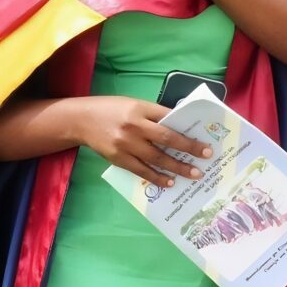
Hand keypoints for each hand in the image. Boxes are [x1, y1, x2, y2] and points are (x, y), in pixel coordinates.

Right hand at [74, 96, 213, 186]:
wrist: (80, 120)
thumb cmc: (111, 110)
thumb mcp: (134, 105)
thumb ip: (153, 115)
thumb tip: (178, 127)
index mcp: (140, 109)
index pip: (169, 119)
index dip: (187, 131)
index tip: (204, 140)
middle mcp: (134, 126)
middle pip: (166, 139)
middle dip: (188, 149)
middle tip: (205, 157)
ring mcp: (125, 144)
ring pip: (156, 158)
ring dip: (177, 167)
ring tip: (193, 174)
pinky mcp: (118, 158)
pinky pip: (141, 170)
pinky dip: (156, 177)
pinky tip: (169, 181)